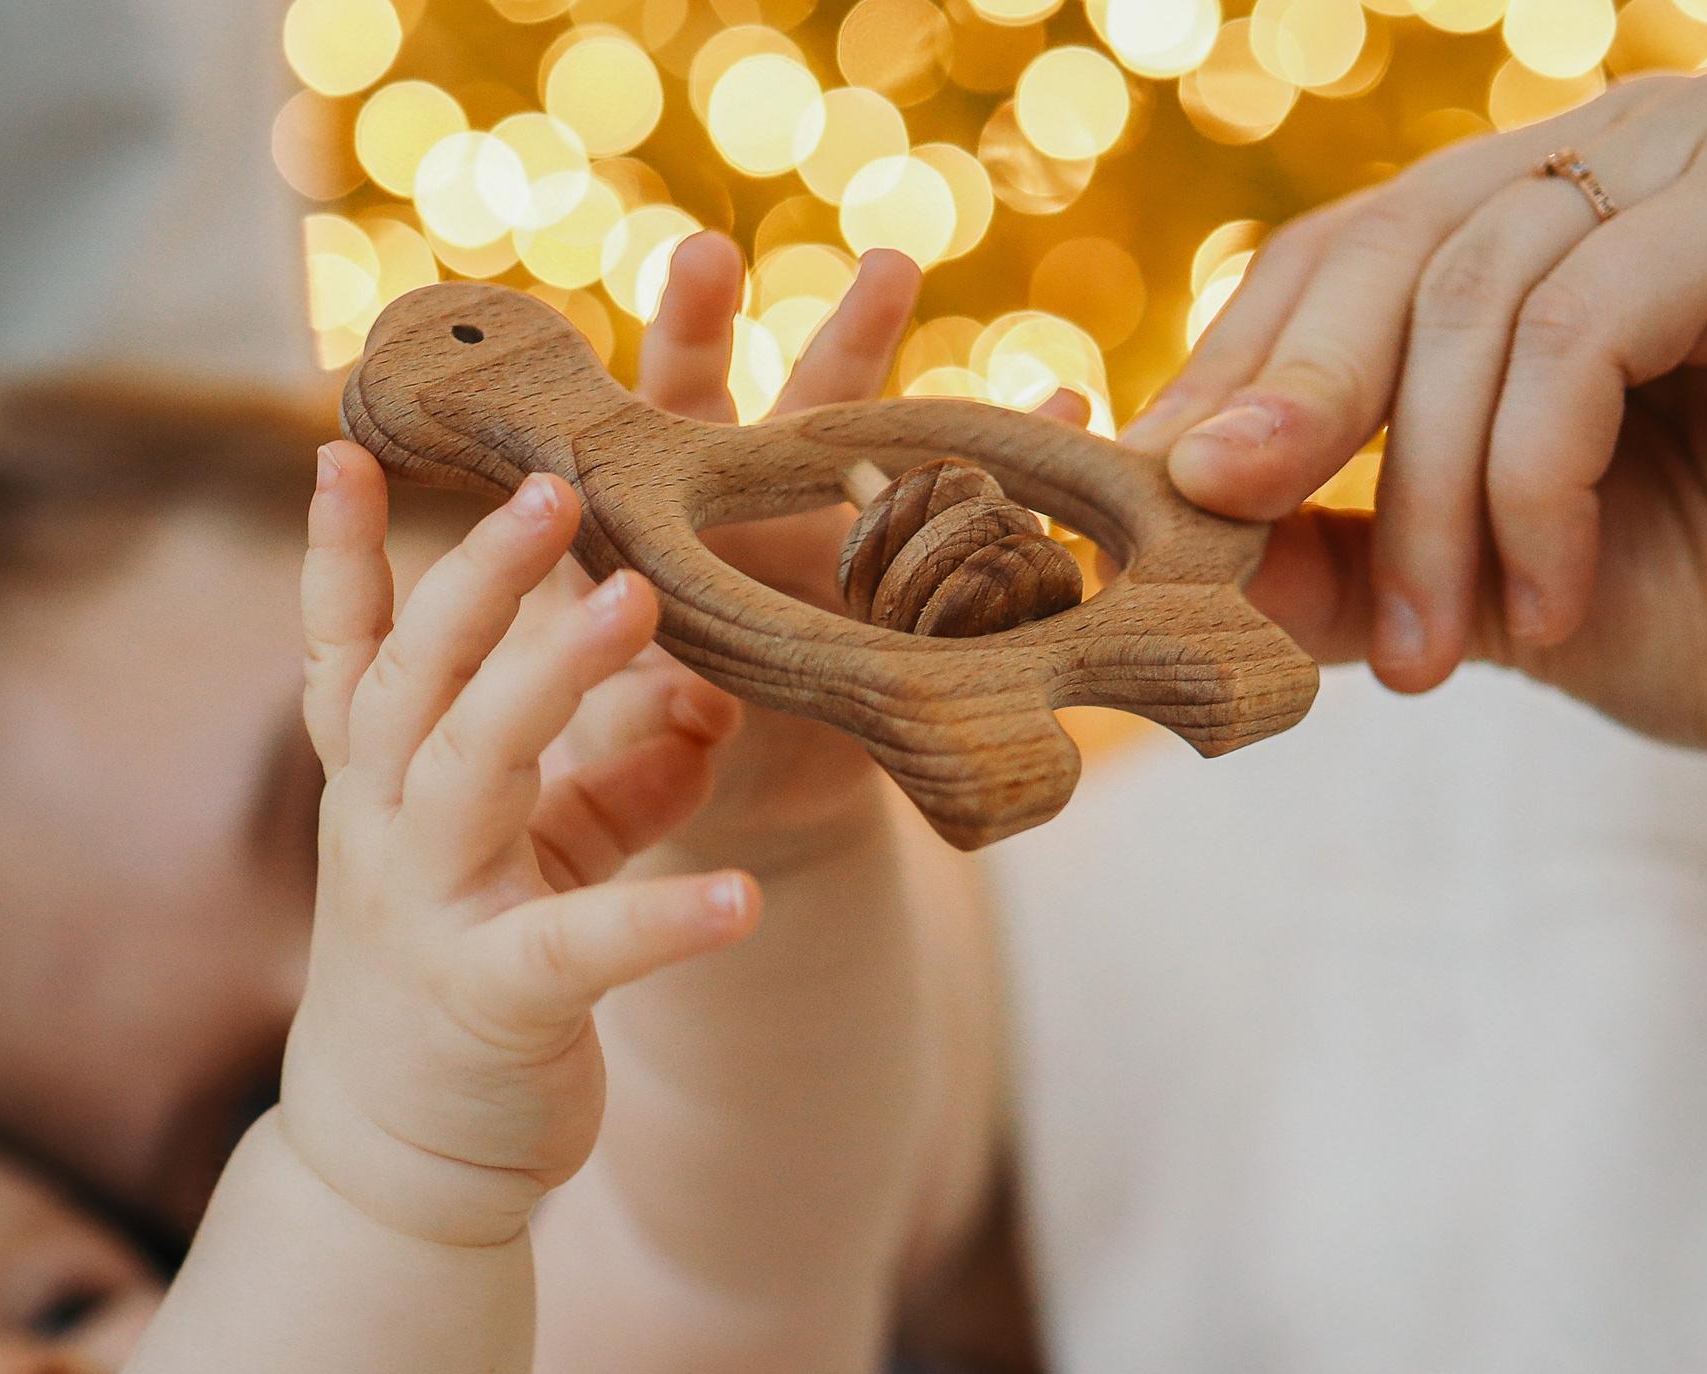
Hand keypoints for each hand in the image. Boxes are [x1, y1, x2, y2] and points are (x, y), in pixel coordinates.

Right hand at [279, 448, 762, 1246]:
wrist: (396, 1159)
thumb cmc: (460, 977)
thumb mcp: (523, 862)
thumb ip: (604, 778)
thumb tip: (703, 703)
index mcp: (380, 788)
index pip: (349, 649)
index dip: (342, 552)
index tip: (342, 441)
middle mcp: (384, 832)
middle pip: (416, 678)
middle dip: (480, 577)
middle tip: (555, 483)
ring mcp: (431, 913)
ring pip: (474, 767)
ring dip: (551, 679)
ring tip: (638, 601)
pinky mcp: (495, 1000)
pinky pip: (582, 946)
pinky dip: (662, 917)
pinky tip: (742, 894)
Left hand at [630, 234, 1097, 857]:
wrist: (749, 785)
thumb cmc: (655, 736)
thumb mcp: (633, 734)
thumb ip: (648, 722)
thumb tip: (700, 721)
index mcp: (678, 508)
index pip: (673, 407)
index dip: (694, 330)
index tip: (712, 254)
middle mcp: (764, 498)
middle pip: (798, 399)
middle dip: (848, 331)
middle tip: (890, 269)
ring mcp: (847, 533)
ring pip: (889, 442)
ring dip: (928, 387)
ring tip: (969, 325)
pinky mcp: (915, 588)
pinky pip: (979, 527)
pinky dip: (1027, 480)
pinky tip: (1073, 418)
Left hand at [1131, 70, 1706, 763]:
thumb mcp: (1488, 589)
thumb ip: (1343, 553)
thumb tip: (1181, 539)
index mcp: (1528, 229)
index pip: (1327, 267)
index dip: (1228, 383)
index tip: (1152, 513)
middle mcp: (1603, 165)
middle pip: (1370, 255)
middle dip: (1288, 424)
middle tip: (1219, 545)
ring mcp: (1692, 159)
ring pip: (1466, 299)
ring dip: (1432, 501)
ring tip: (1442, 649)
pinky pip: (1580, 326)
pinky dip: (1535, 478)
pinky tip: (1548, 597)